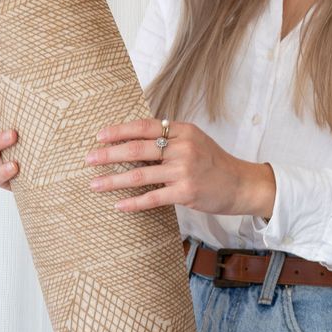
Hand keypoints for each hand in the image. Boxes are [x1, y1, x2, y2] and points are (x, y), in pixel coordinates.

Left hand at [85, 117, 275, 218]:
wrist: (242, 184)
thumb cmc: (215, 163)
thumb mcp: (195, 141)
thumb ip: (169, 139)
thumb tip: (134, 141)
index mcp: (183, 131)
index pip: (144, 126)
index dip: (119, 130)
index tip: (100, 136)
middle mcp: (183, 147)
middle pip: (137, 148)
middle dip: (108, 154)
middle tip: (89, 159)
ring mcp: (184, 170)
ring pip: (140, 174)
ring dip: (113, 180)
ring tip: (95, 184)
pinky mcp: (186, 192)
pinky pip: (152, 197)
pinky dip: (133, 202)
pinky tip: (118, 205)